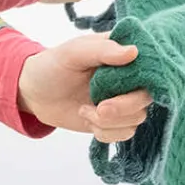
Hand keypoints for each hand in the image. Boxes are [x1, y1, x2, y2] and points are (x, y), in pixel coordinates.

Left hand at [17, 36, 151, 142]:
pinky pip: (124, 134)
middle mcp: (128, 78)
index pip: (151, 67)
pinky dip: (105, 133)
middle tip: (100, 108)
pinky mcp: (112, 121)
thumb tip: (133, 52)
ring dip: (109, 122)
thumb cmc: (53, 65)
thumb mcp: (74, 52)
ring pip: (136, 120)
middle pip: (146, 99)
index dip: (144, 80)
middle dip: (123, 108)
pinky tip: (87, 119)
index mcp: (124, 54)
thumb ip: (103, 50)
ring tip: (85, 111)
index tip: (120, 86)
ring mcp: (122, 101)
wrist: (34, 92)